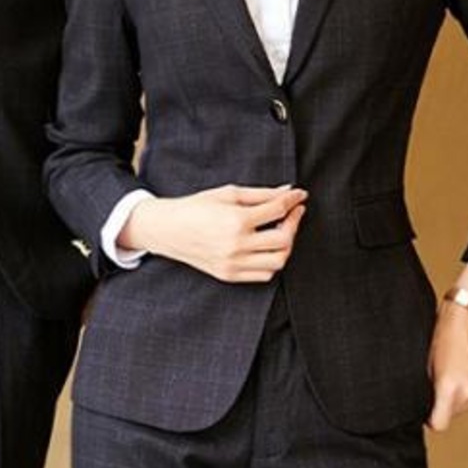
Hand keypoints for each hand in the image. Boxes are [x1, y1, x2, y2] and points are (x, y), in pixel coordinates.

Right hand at [131, 180, 306, 284]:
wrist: (168, 229)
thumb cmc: (196, 207)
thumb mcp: (228, 193)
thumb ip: (261, 194)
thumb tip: (288, 192)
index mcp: (236, 220)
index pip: (278, 210)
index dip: (293, 201)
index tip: (300, 196)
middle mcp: (236, 245)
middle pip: (284, 239)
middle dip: (294, 223)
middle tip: (292, 213)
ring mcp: (233, 263)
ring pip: (278, 261)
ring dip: (286, 245)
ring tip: (281, 231)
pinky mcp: (229, 275)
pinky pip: (264, 275)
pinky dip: (272, 262)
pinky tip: (267, 247)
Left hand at [428, 294, 467, 431]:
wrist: (465, 323)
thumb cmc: (442, 340)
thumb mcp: (426, 370)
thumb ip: (428, 394)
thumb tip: (426, 411)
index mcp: (450, 387)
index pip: (439, 425)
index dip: (430, 419)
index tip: (427, 410)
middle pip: (450, 417)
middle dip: (442, 405)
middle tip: (440, 383)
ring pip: (460, 411)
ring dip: (454, 400)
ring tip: (452, 377)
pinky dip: (465, 395)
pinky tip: (462, 378)